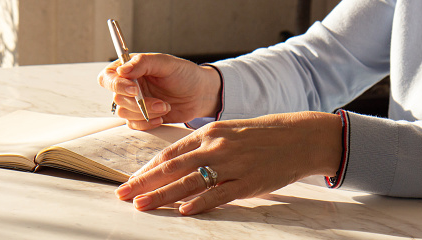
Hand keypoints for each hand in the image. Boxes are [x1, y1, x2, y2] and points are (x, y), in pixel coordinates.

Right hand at [97, 53, 221, 129]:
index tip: (135, 89)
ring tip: (166, 107)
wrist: (200, 94)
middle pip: (117, 98)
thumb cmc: (185, 74)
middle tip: (161, 102)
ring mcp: (134, 102)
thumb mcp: (166, 63)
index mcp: (130, 68)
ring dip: (146, 113)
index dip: (117, 85)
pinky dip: (147, 123)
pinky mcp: (142, 117)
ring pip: (124, 113)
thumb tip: (121, 70)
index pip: (107, 78)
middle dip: (140, 103)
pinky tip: (162, 117)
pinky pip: (133, 125)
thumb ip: (143, 63)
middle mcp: (128, 85)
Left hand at [114, 111, 342, 214]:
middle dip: (144, 183)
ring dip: (162, 195)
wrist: (299, 137)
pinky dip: (199, 202)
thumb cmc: (262, 136)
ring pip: (189, 181)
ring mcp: (231, 165)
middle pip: (172, 167)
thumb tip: (178, 164)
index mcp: (209, 133)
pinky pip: (219, 194)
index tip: (130, 181)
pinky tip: (182, 210)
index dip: (147, 169)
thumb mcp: (229, 133)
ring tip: (142, 206)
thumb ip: (204, 147)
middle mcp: (216, 147)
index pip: (170, 153)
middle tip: (122, 194)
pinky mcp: (247, 182)